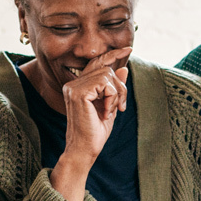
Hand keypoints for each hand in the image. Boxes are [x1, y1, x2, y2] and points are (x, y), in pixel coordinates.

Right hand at [60, 46, 131, 163]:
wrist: (84, 151)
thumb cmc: (95, 133)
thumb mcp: (110, 107)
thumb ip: (115, 88)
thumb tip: (124, 68)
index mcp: (77, 86)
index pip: (96, 63)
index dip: (112, 54)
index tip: (128, 49)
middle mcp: (72, 84)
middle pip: (105, 68)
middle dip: (120, 86)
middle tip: (121, 107)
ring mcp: (73, 87)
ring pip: (108, 75)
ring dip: (117, 95)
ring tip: (111, 112)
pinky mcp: (78, 93)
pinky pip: (106, 84)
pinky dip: (112, 98)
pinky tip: (106, 113)